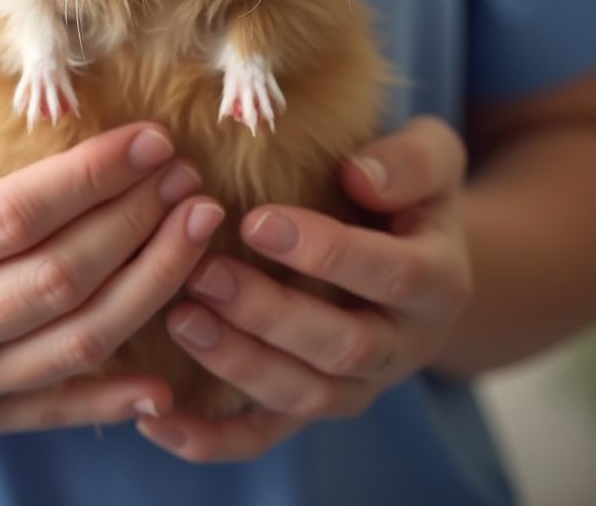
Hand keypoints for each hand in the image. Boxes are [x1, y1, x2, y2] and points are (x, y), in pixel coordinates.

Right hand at [0, 18, 223, 436]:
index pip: (12, 216)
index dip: (90, 176)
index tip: (148, 138)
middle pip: (59, 279)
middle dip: (138, 222)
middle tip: (187, 175)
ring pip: (74, 343)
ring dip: (150, 287)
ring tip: (200, 234)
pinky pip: (51, 408)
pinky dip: (112, 396)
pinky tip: (166, 378)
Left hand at [136, 116, 472, 461]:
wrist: (415, 250)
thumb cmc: (409, 190)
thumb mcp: (432, 157)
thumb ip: (412, 161)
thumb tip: (362, 177)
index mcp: (437, 282)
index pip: (389, 276)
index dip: (325, 252)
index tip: (256, 221)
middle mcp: (402, 345)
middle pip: (341, 348)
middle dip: (269, 314)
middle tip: (203, 274)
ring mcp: (358, 383)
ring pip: (303, 395)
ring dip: (239, 364)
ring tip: (180, 318)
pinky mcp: (312, 402)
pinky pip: (266, 435)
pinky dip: (213, 439)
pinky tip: (158, 420)